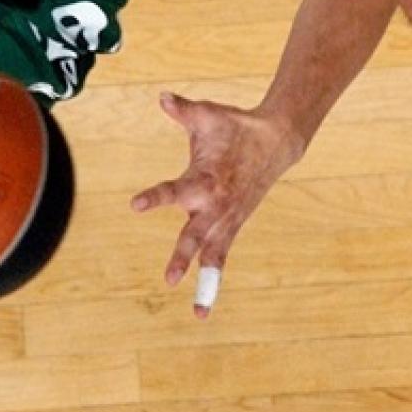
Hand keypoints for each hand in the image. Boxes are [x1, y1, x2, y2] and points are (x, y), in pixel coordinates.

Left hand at [130, 92, 306, 316]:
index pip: (174, 190)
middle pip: (195, 236)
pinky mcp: (232, 227)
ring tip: (198, 314)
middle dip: (183, 256)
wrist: (276, 141)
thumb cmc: (235, 126)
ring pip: (214, 256)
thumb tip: (161, 97)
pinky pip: (221, 257)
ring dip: (206, 283)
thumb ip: (182, 110)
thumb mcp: (208, 114)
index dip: (155, 197)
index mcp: (205, 179)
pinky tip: (201, 309)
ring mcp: (226, 220)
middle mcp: (215, 206)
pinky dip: (213, 280)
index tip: (135, 205)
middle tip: (169, 278)